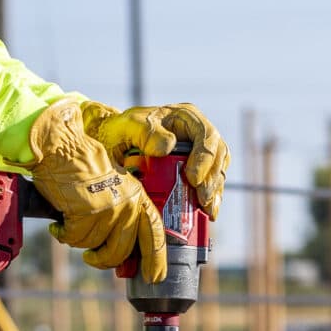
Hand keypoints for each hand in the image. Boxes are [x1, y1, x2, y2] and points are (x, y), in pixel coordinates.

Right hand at [27, 100, 166, 282]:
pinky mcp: (87, 212)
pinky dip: (63, 233)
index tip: (154, 277)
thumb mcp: (113, 186)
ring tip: (69, 223)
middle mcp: (127, 203)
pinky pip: (74, 239)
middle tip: (92, 258)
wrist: (62, 148)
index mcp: (137, 196)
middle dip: (103, 260)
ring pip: (92, 246)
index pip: (154, 233)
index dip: (156, 259)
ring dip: (77, 239)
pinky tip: (59, 222)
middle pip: (121, 251)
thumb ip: (122, 213)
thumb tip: (121, 250)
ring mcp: (108, 209)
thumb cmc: (83, 167)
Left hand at [89, 103, 227, 218]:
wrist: (112, 144)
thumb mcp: (127, 127)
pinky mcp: (195, 170)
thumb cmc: (119, 131)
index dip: (205, 158)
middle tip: (203, 200)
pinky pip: (210, 184)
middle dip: (212, 179)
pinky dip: (210, 199)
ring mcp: (197, 152)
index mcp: (186, 117)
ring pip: (217, 171)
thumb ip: (144, 132)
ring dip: (215, 191)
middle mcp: (196, 134)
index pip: (206, 135)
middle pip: (218, 155)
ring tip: (207, 210)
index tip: (193, 178)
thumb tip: (168, 146)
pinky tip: (207, 213)